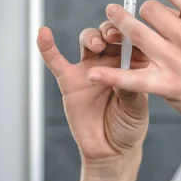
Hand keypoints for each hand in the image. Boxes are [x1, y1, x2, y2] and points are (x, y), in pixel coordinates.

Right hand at [37, 23, 149, 170]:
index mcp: (134, 65)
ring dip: (91, 36)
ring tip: (96, 43)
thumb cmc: (130, 126)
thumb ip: (129, 91)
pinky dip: (48, 47)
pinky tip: (43, 33)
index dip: (133, 33)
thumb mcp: (137, 108)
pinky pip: (56, 61)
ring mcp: (90, 69)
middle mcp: (113, 62)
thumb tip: (118, 73)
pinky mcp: (70, 81)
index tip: (134, 31)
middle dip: (111, 30)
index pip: (134, 41)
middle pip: (110, 35)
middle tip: (114, 36)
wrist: (111, 150)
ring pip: (88, 41)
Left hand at [85, 0, 180, 157]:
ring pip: (136, 33)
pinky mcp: (167, 86)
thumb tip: (160, 5)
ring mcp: (179, 62)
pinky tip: (95, 74)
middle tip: (138, 18)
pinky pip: (132, 78)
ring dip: (119, 25)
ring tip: (110, 20)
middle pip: (150, 10)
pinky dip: (111, 76)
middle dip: (140, 11)